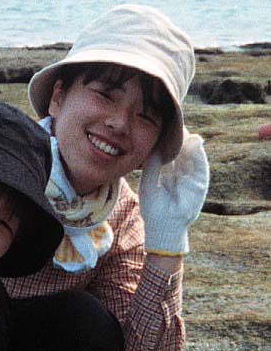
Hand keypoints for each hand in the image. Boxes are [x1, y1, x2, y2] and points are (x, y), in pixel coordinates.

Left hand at [139, 130, 208, 254]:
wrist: (164, 227)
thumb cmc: (153, 208)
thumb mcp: (149, 184)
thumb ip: (153, 166)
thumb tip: (158, 147)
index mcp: (165, 174)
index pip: (168, 154)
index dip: (166, 142)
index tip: (162, 128)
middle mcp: (178, 174)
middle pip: (180, 152)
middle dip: (178, 139)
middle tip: (174, 124)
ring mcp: (190, 178)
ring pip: (191, 156)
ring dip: (189, 142)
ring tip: (184, 130)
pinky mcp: (200, 183)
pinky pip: (201, 164)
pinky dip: (198, 153)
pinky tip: (194, 141)